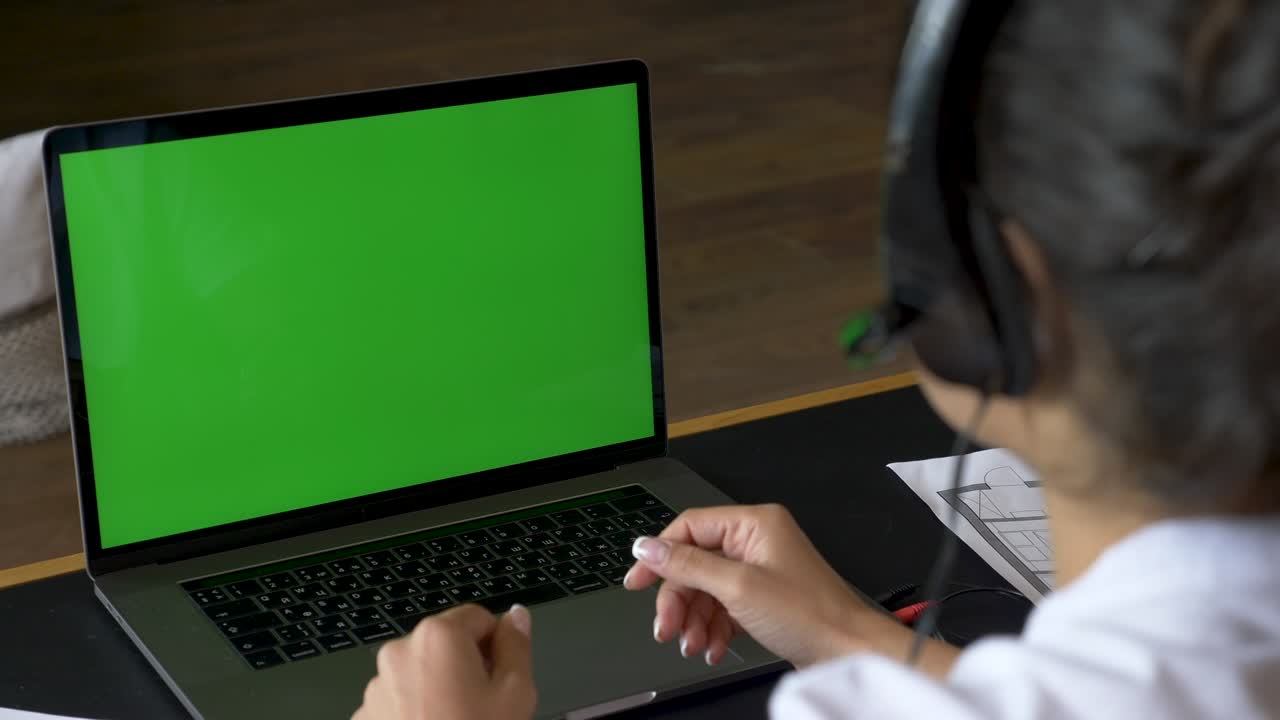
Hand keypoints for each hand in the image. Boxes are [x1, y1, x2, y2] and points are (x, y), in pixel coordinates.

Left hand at [353, 604, 535, 719]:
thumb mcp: (516, 693)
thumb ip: (517, 645)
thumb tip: (516, 617)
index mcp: (438, 636)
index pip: (479, 617)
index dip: (497, 646)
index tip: (501, 677)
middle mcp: (400, 652)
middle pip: (446, 645)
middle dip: (466, 667)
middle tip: (484, 706)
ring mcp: (377, 685)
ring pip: (421, 673)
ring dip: (439, 689)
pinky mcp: (366, 714)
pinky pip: (399, 700)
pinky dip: (415, 711)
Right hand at [624, 504, 920, 668]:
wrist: (848, 650)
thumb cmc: (810, 613)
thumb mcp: (737, 587)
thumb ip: (688, 565)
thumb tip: (647, 547)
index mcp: (753, 524)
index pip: (691, 527)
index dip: (660, 554)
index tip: (637, 581)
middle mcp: (755, 542)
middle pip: (694, 563)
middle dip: (678, 599)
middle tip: (666, 628)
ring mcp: (759, 571)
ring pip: (706, 590)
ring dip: (694, 619)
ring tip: (692, 644)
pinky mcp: (762, 598)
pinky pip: (723, 607)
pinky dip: (712, 628)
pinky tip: (711, 647)